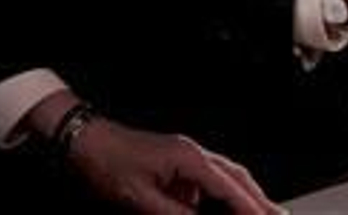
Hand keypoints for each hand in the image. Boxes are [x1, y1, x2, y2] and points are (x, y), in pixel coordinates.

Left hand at [68, 117, 279, 214]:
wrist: (85, 141)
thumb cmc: (108, 164)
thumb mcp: (142, 200)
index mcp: (188, 158)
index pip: (230, 188)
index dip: (250, 209)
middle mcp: (191, 153)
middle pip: (236, 177)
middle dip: (259, 199)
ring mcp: (183, 155)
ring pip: (224, 176)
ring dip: (243, 195)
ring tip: (262, 211)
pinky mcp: (174, 162)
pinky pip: (206, 179)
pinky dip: (221, 194)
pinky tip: (223, 206)